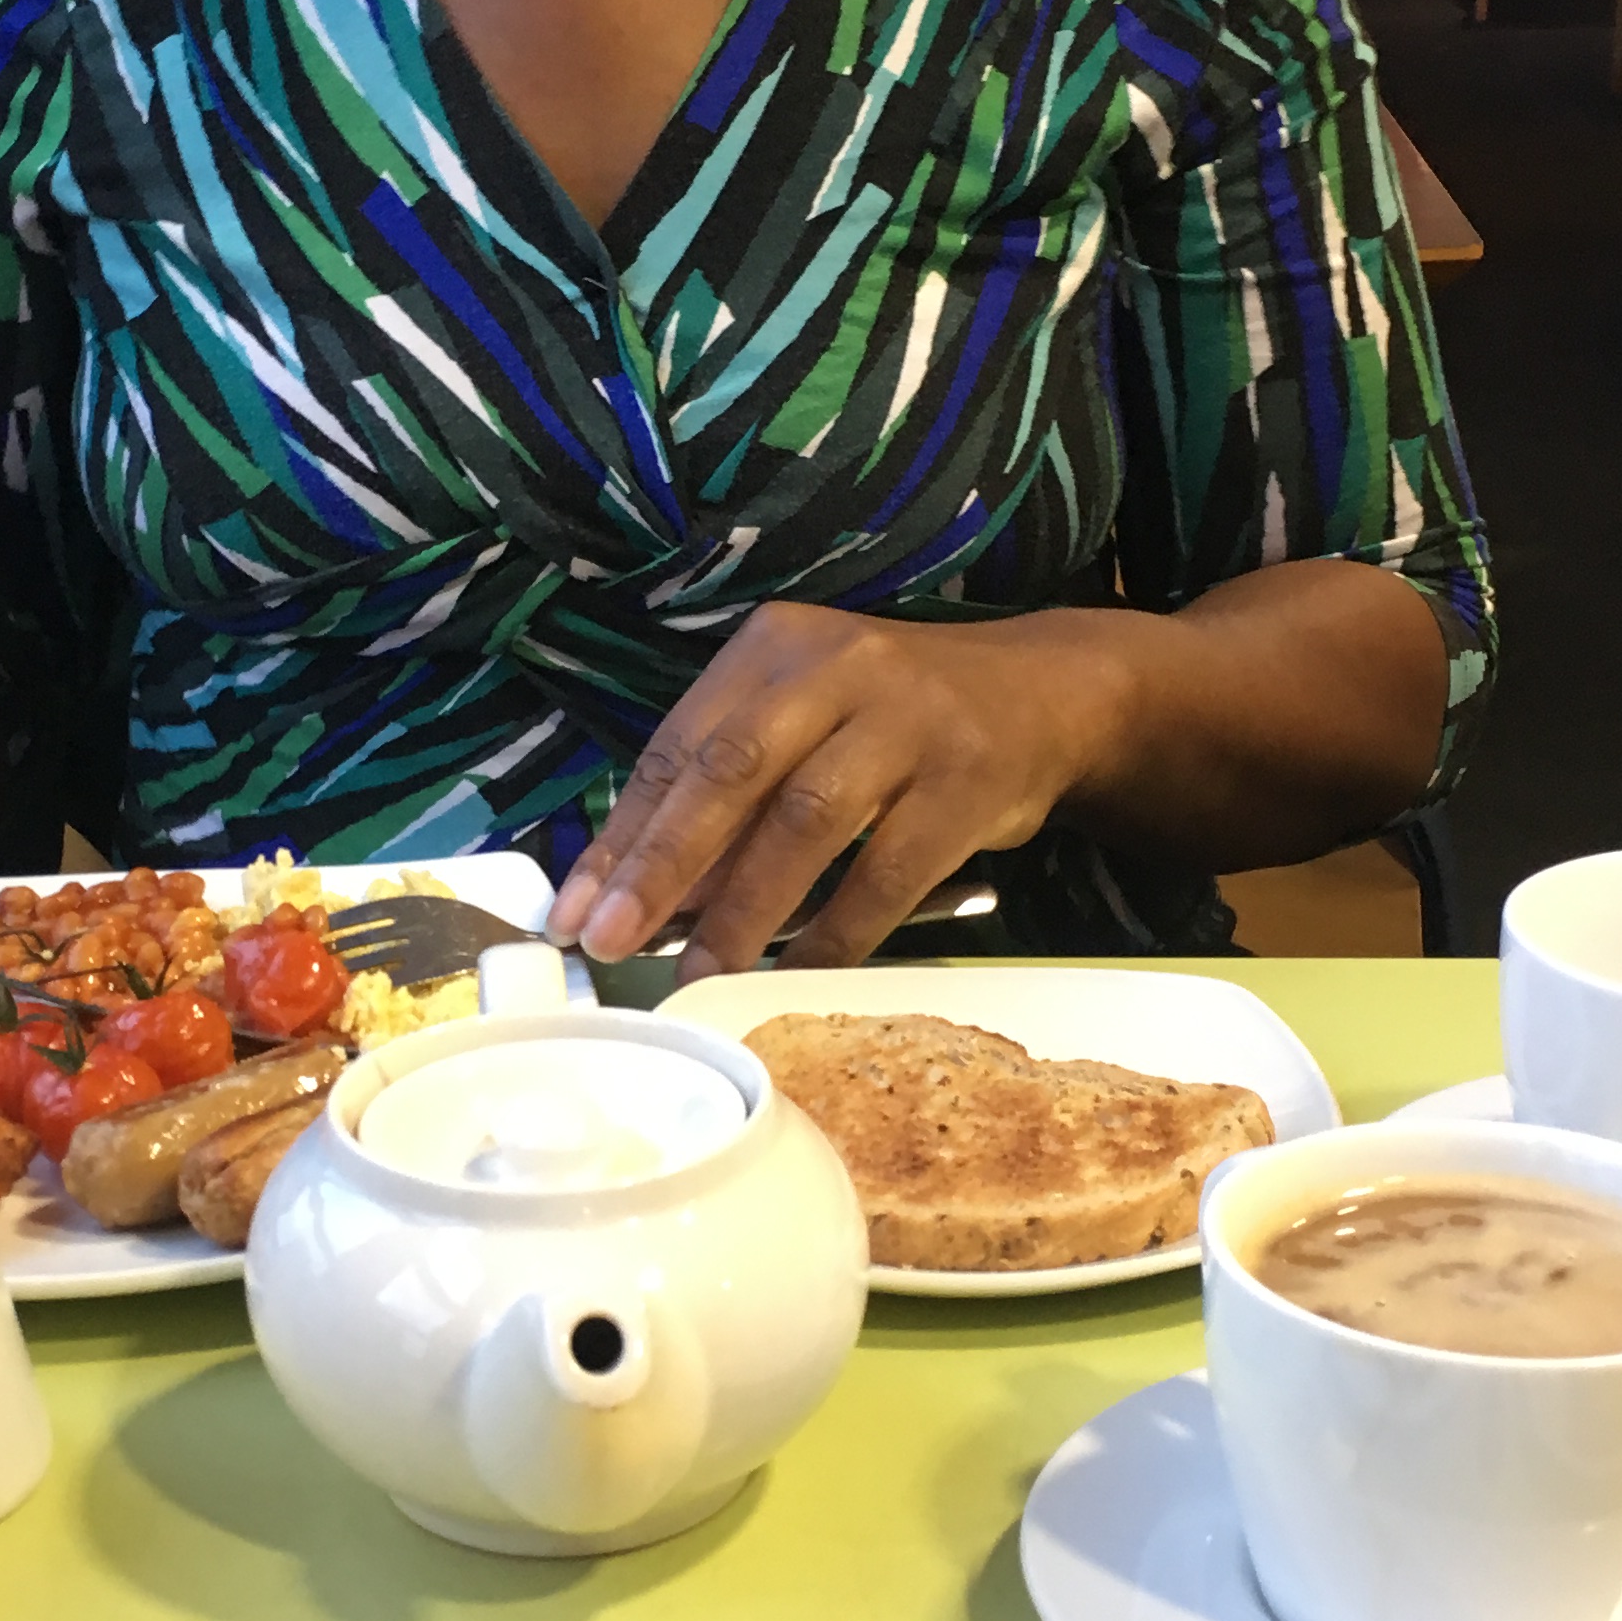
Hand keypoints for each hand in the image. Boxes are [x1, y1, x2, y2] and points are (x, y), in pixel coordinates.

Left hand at [547, 606, 1119, 979]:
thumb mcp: (805, 720)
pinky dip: (837, 929)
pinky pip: (887, 872)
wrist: (1046, 696)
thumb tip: (642, 898)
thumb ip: (729, 793)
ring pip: (806, 822)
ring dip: (744, 909)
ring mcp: (908, 722)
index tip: (575, 911)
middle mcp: (838, 669)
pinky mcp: (967, 782)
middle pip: (731, 772)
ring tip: (697, 972)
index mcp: (776, 648)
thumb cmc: (895, 721)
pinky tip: (797, 970)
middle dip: (663, 865)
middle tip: (612, 942)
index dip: (623, 835)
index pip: (680, 746)